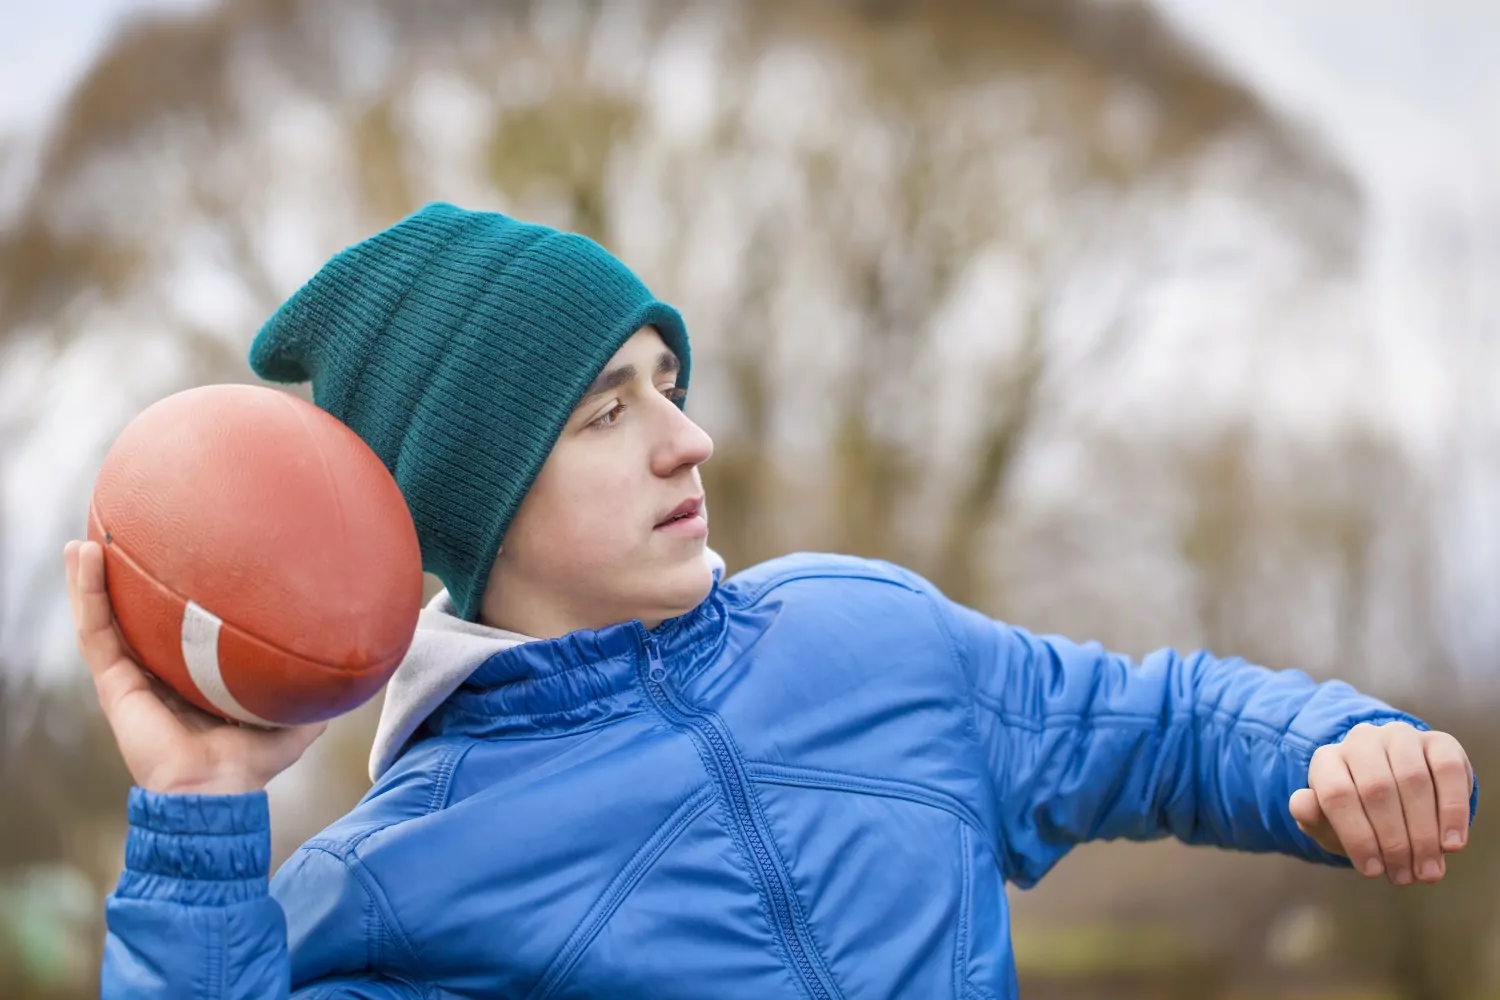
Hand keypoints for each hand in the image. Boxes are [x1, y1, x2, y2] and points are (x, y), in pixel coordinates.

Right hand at [64, 539, 324, 795]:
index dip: (172, 600)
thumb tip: (351, 663)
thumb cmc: (253, 762)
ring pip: (104, 618)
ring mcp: (130, 678)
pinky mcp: (113, 684)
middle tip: (121, 538)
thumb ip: (313, 690)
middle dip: (123, 582)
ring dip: (91, 578)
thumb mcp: (294, 717)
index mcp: (190, 679)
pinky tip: (85, 556)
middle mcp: (156, 675)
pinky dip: (86, 593)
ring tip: (85, 539)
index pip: (176, 631)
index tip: (177, 558)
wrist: (216, 789)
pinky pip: (95, 630)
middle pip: (134, 619)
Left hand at [1290, 720, 1472, 885]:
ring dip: (1424, 833)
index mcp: (1328, 759)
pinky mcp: (1438, 741)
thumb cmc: (1357, 814)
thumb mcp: (1330, 823)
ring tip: (1429, 870)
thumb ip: (1312, 816)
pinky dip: (1453, 810)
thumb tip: (1302, 804)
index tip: (1372, 872)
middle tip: (1407, 877)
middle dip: (1394, 840)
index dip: (1356, 835)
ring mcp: (1400, 736)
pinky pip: (1448, 771)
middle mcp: (1361, 740)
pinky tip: (1452, 844)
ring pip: (1413, 780)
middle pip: (1377, 789)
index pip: (1336, 794)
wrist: (1395, 792)